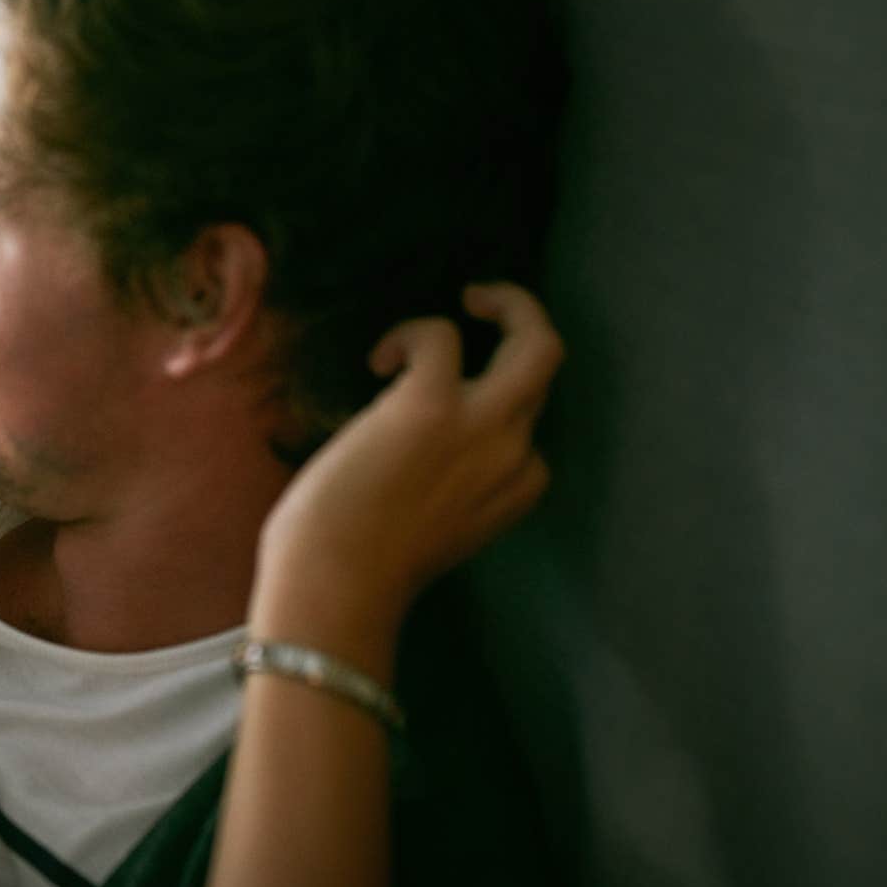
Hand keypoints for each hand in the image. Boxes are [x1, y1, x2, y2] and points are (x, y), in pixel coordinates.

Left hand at [251, 283, 562, 658]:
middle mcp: (512, 455)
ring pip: (535, 343)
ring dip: (503, 304)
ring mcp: (480, 426)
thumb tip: (409, 457)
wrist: (336, 585)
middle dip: (527, 322)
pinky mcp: (431, 403)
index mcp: (514, 494)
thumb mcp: (429, 534)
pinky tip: (378, 361)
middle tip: (485, 302)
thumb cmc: (357, 570)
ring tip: (456, 307)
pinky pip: (439, 336)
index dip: (492, 412)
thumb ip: (445, 492)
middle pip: (549, 369)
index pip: (530, 437)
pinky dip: (409, 335)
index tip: (449, 414)